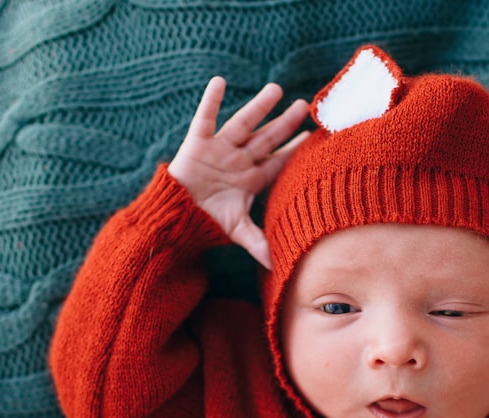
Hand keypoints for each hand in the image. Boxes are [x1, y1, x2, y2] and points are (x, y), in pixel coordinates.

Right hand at [168, 77, 309, 267]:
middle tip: (304, 107)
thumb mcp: (236, 230)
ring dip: (258, 107)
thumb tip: (277, 265)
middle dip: (285, 123)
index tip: (313, 136)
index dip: (295, 150)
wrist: (175, 217)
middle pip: (267, 138)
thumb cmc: (207, 222)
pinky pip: (205, 118)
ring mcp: (219, 149)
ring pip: (243, 124)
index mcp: (251, 178)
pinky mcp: (196, 144)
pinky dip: (210, 101)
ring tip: (276, 89)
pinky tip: (220, 82)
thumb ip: (258, 243)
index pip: (278, 161)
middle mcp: (238, 160)